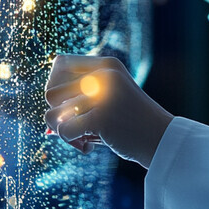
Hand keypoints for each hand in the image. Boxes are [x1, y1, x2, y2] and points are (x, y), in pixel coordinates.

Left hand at [44, 54, 173, 168]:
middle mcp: (103, 75)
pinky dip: (72, 141)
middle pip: (51, 91)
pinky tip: (89, 145)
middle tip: (75, 125)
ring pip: (53, 113)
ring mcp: (102, 95)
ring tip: (80, 136)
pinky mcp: (101, 117)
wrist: (161, 139)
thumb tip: (47, 122)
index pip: (59, 63)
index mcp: (105, 64)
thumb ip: (81, 101)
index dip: (57, 85)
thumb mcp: (110, 99)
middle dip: (57, 113)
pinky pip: (64, 131)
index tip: (71, 103)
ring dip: (61, 130)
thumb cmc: (131, 121)